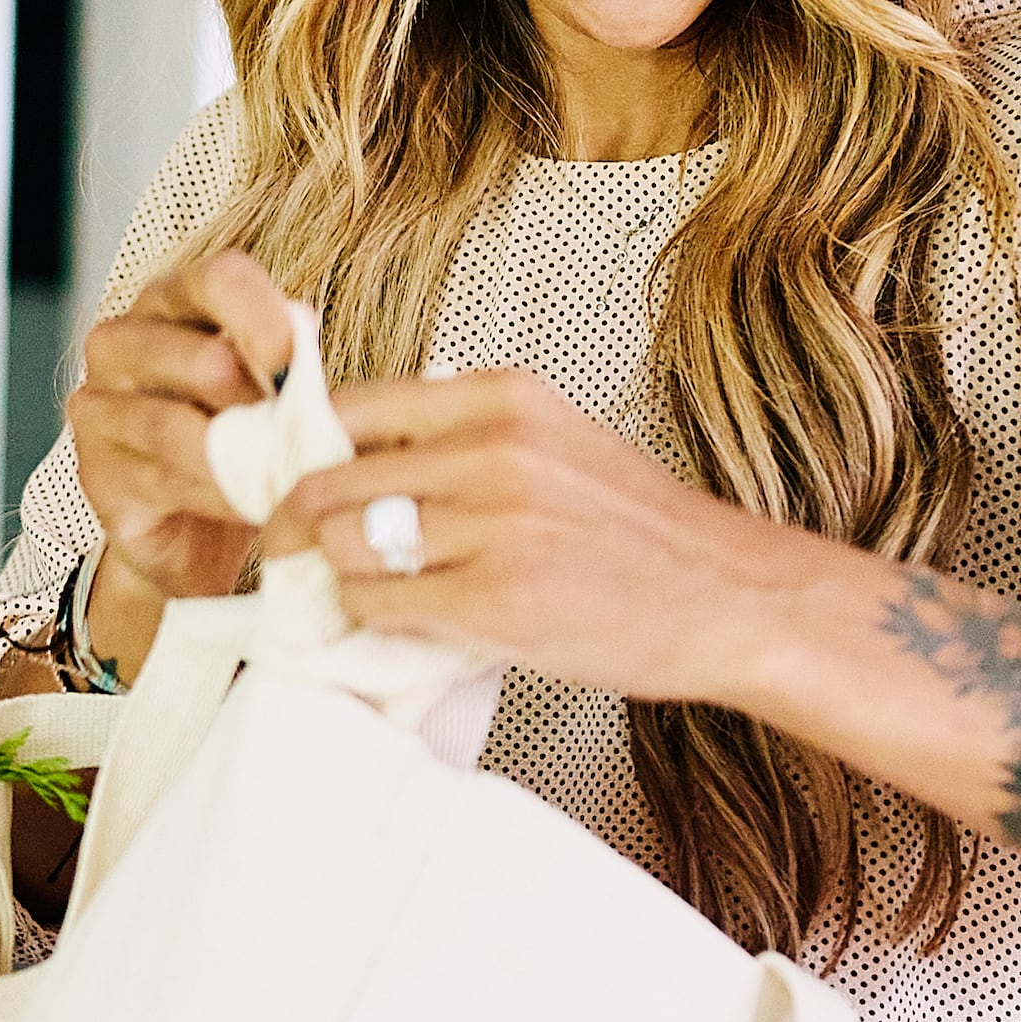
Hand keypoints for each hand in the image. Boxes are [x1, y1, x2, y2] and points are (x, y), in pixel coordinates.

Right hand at [66, 247, 306, 672]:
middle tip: (295, 437)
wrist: (196, 527)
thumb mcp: (268, 388)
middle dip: (255, 403)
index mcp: (170, 302)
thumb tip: (300, 327)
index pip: (217, 279)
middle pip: (196, 356)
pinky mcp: (94, 472)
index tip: (294, 365)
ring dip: (239, 458)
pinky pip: (161, 480)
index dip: (263, 318)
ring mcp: (96, 408)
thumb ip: (280, 355)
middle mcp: (119, 343)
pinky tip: (252, 503)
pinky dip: (217, 495)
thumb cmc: (238, 438)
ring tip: (282, 477)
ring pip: (172, 427)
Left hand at [266, 369, 853, 705]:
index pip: (351, 408)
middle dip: (293, 522)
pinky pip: (379, 603)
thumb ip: (462, 439)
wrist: (730, 597)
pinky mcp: (494, 599)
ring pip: (342, 542)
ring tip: (353, 591)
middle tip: (291, 552)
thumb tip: (355, 459)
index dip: (307, 452)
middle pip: (331, 479)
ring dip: (333, 575)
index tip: (298, 485)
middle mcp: (493, 449)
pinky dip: (369, 618)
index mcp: (502, 398)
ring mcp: (493, 524)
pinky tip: (396, 622)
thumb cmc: (637, 533)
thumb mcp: (553, 445)